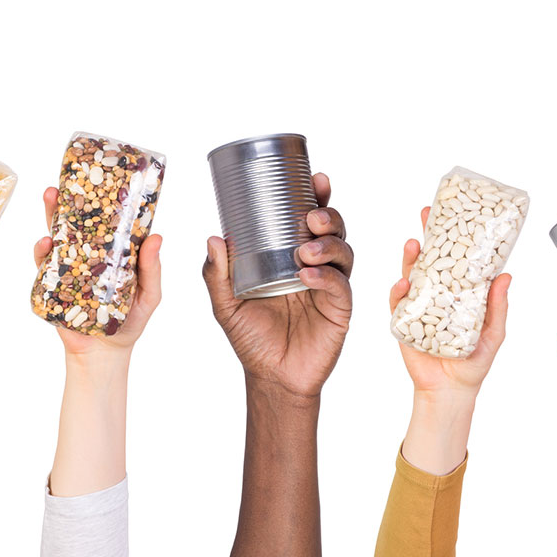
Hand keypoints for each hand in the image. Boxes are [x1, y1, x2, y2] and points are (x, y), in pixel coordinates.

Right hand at [31, 187, 163, 357]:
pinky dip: (42, 254)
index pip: (103, 222)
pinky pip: (43, 268)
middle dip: (63, 203)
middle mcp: (86, 257)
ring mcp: (67, 270)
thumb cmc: (131, 321)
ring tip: (49, 202)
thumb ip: (151, 269)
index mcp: (110, 254)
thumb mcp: (150, 294)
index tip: (96, 180)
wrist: (106, 353)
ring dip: (49, 219)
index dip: (98, 201)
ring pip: (55, 239)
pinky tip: (45, 243)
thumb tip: (158, 237)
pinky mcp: (52, 288)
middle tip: (58, 185)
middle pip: (73, 224)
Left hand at [203, 172, 352, 398]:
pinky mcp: (340, 308)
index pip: (308, 219)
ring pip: (343, 252)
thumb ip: (217, 275)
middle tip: (311, 217)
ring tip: (306, 249)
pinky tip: (310, 275)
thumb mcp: (226, 304)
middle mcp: (316, 265)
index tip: (316, 178)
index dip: (316, 196)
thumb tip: (213, 238)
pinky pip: (340, 286)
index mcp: (291, 256)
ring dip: (329, 244)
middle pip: (333, 229)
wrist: (272, 377)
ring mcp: (331, 286)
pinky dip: (327, 277)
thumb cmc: (252, 338)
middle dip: (328, 215)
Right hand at [390, 207, 509, 396]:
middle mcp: (436, 294)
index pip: (454, 258)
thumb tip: (507, 275)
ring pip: (410, 275)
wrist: (452, 391)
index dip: (452, 236)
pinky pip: (397, 304)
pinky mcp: (403, 323)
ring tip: (414, 244)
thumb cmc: (474, 361)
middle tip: (426, 214)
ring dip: (410, 259)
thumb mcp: (494, 332)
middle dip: (426, 235)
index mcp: (459, 292)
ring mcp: (418, 307)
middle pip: (428, 259)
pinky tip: (403, 283)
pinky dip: (398, 292)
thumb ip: (497, 305)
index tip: (453, 212)